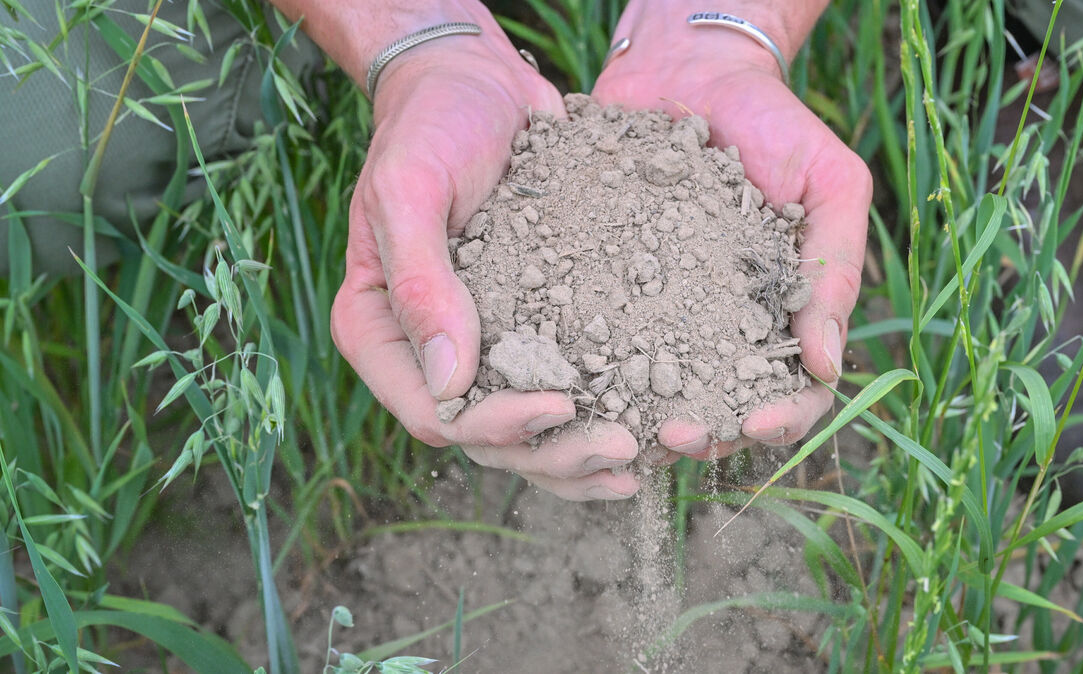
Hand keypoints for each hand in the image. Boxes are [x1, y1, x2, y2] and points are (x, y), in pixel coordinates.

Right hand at [330, 33, 639, 499]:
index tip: (563, 405)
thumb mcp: (410, 189)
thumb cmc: (431, 124)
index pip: (437, 415)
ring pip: (530, 435)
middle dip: (556, 455)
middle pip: (489, 442)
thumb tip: (449, 382)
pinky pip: (564, 388)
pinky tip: (653, 425)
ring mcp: (483, 348)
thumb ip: (419, 281)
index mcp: (382, 333)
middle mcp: (429, 354)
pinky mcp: (533, 330)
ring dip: (584, 457)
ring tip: (645, 457)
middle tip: (625, 450)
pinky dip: (604, 413)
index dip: (498, 427)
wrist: (479, 83)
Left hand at [592, 14, 871, 462]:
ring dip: (641, 419)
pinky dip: (587, 370)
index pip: (793, 391)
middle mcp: (719, 326)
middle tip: (675, 436)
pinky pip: (595, 338)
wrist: (690, 70)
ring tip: (623, 425)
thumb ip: (834, 268)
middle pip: (720, 409)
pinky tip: (572, 384)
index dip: (781, 419)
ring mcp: (660, 312)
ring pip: (654, 392)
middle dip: (704, 434)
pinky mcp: (605, 287)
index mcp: (780, 314)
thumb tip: (827, 366)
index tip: (758, 422)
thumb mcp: (830, 184)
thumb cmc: (775, 125)